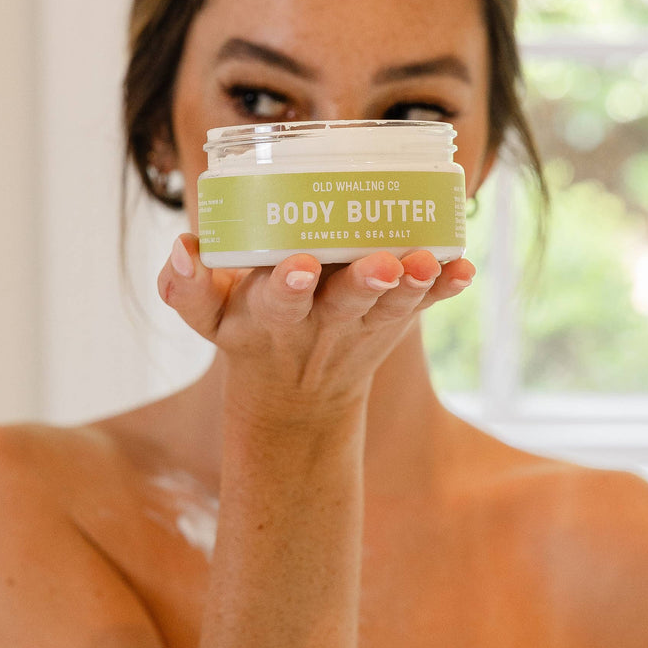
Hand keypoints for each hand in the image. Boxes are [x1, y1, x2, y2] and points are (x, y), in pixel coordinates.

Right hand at [156, 235, 475, 415]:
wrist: (297, 399)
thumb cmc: (250, 334)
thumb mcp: (208, 322)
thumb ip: (185, 287)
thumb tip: (182, 247)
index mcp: (272, 317)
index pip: (279, 299)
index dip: (291, 283)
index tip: (302, 263)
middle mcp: (322, 322)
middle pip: (345, 302)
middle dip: (364, 282)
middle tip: (385, 263)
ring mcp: (363, 323)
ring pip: (390, 304)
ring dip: (413, 284)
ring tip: (427, 262)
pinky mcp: (394, 321)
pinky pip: (423, 306)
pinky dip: (445, 289)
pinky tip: (465, 270)